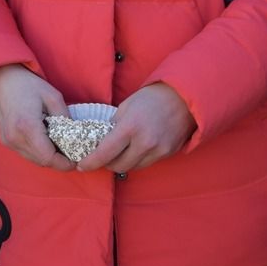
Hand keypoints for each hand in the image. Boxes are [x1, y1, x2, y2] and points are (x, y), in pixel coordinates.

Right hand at [0, 63, 70, 169]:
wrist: (1, 79)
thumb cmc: (27, 85)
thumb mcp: (53, 96)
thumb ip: (65, 117)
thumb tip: (74, 135)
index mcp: (28, 127)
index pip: (48, 157)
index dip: (64, 163)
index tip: (76, 161)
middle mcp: (15, 138)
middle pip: (41, 161)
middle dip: (58, 162)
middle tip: (71, 154)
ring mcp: (8, 141)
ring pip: (33, 159)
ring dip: (48, 157)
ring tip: (60, 147)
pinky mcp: (5, 140)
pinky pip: (25, 153)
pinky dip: (38, 152)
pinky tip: (46, 141)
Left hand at [76, 82, 194, 174]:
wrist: (184, 98)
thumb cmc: (152, 98)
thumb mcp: (126, 106)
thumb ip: (114, 124)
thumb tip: (101, 139)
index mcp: (130, 127)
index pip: (105, 152)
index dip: (91, 162)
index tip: (82, 166)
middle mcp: (144, 142)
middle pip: (118, 166)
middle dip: (106, 164)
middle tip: (100, 158)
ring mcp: (158, 150)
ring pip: (133, 167)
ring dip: (122, 163)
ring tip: (118, 154)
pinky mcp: (168, 154)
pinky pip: (147, 163)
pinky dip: (137, 160)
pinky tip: (135, 150)